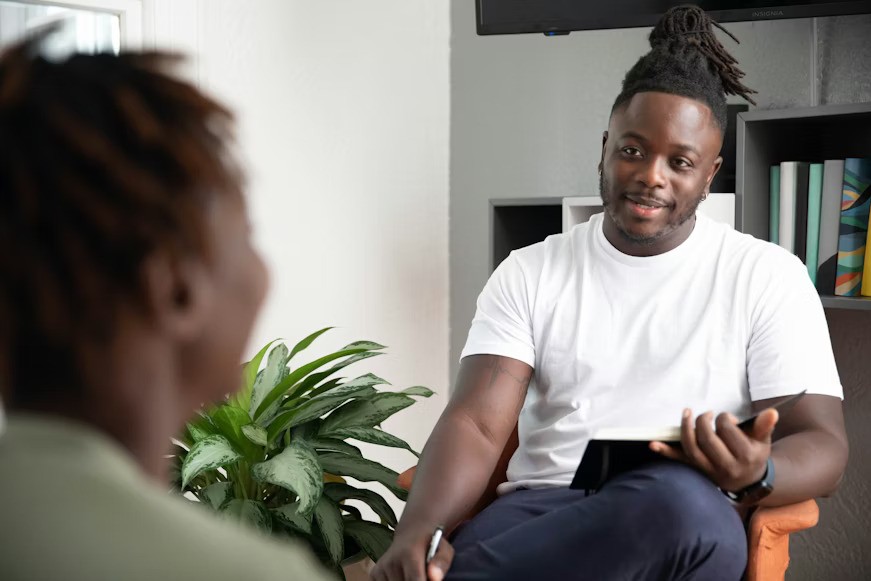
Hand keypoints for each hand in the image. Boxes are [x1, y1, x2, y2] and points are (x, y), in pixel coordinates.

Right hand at [370, 527, 454, 580]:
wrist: (411, 534)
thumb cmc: (431, 544)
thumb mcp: (444, 548)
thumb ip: (442, 562)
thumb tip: (435, 579)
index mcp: (410, 554)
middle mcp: (392, 561)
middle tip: (421, 575)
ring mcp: (381, 568)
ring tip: (411, 575)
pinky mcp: (374, 574)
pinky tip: (401, 576)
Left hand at [650, 407, 777, 492]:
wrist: (749, 480)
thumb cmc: (755, 453)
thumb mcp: (763, 440)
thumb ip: (764, 425)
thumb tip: (771, 412)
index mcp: (746, 456)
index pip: (727, 431)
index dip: (723, 419)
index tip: (726, 418)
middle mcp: (727, 467)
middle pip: (707, 439)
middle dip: (703, 422)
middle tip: (706, 414)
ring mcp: (711, 471)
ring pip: (692, 450)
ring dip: (685, 430)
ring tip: (686, 414)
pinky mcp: (698, 471)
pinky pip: (681, 462)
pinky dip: (666, 452)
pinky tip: (653, 444)